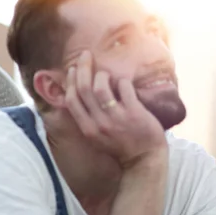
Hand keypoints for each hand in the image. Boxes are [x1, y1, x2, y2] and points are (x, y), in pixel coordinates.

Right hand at [65, 51, 166, 167]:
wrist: (144, 159)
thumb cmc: (122, 146)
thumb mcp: (98, 136)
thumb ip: (88, 118)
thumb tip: (79, 94)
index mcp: (88, 129)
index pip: (72, 100)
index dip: (71, 81)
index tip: (73, 69)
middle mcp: (99, 123)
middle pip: (84, 89)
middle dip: (82, 68)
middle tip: (86, 55)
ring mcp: (117, 118)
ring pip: (101, 87)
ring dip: (103, 74)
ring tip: (106, 73)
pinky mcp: (134, 113)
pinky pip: (124, 88)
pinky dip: (122, 81)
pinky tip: (124, 83)